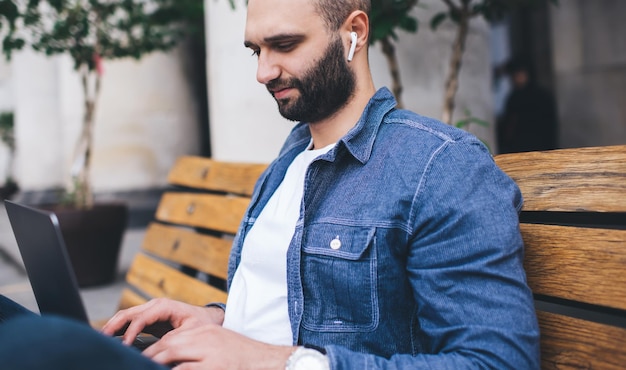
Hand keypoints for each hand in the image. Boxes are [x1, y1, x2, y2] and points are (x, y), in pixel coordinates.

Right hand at [101, 298, 224, 344]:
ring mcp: (150, 310)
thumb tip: (156, 350)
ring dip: (112, 326)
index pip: (140, 319)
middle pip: (127, 314)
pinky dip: (118, 328)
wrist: (207, 318)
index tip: (125, 346)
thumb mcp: (188, 332)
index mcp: (163, 306)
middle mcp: (154, 305)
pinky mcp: (148, 318)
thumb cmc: (200, 323)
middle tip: (101, 340)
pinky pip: (130, 321)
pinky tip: (110, 337)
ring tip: (100, 339)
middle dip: (113, 326)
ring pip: (125, 316)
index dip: (131, 332)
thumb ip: (171, 339)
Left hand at [143, 323, 294, 369]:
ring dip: (157, 365)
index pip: (169, 339)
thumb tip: (170, 361)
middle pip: (167, 345)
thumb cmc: (242, 358)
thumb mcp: (217, 347)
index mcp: (203, 332)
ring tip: (145, 369)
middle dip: (149, 358)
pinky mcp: (213, 367)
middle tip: (135, 367)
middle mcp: (204, 338)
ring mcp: (209, 353)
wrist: (268, 361)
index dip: (150, 351)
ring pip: (172, 356)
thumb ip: (195, 350)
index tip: (139, 361)